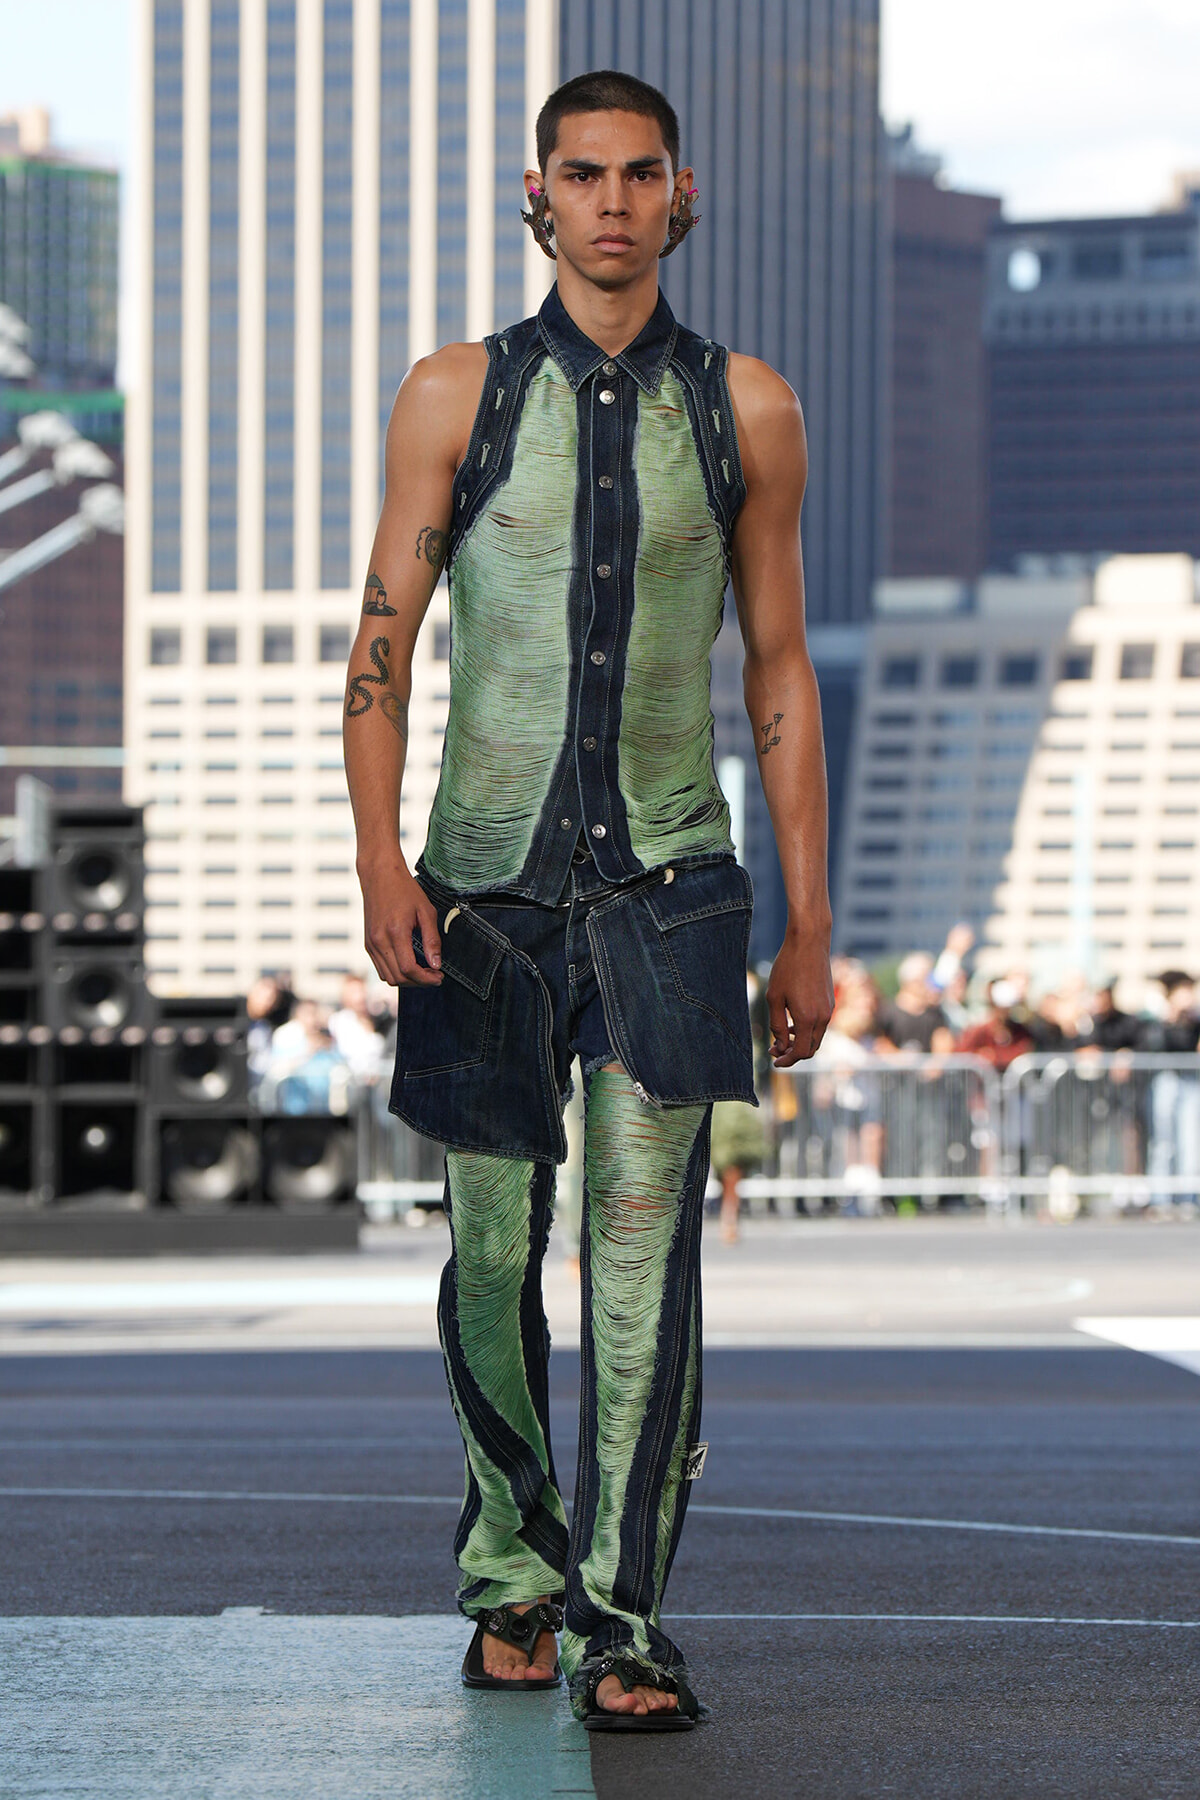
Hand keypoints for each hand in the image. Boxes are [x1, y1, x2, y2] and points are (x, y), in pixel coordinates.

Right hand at [358, 855, 442, 987]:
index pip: (409, 969)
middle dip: (419, 982)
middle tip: (435, 975)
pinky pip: (380, 968)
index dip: (426, 978)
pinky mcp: (368, 944)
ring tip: (424, 972)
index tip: (439, 976)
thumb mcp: (426, 911)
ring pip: (387, 977)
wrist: (379, 875)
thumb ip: (432, 939)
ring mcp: (371, 943)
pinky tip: (409, 965)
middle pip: (398, 977)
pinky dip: (396, 973)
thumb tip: (436, 964)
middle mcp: (379, 941)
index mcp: (395, 932)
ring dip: (407, 980)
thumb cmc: (405, 890)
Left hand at [767, 927, 833, 1066]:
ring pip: (816, 1038)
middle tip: (774, 1049)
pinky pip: (820, 1025)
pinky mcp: (830, 1001)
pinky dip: (808, 1030)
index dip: (787, 1060)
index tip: (775, 1061)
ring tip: (782, 1036)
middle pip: (811, 1049)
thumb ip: (777, 1025)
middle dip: (793, 1053)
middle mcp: (823, 1017)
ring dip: (800, 1042)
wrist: (809, 942)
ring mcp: (829, 1009)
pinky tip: (793, 1022)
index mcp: (808, 1019)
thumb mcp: (774, 998)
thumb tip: (780, 1046)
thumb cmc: (788, 967)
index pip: (801, 1052)